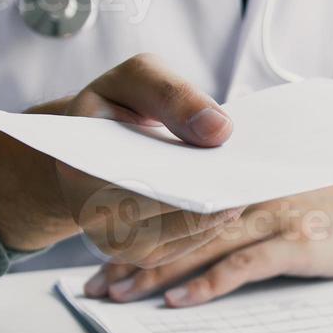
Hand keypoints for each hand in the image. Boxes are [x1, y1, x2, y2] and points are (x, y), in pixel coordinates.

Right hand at [0, 53, 240, 260]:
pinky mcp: (150, 254)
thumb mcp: (136, 79)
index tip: (224, 151)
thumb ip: (171, 93)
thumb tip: (220, 130)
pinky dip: (220, 217)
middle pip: (169, 212)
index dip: (184, 173)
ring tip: (250, 179)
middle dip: (214, 191)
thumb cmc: (117, 106)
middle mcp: (94, 215)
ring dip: (224, 206)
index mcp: (80, 168)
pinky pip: (195, 242)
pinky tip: (238, 194)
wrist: (100, 143)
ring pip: (189, 231)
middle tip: (251, 171)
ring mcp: (122, 242)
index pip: (138, 180)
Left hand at [83, 159, 332, 305]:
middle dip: (129, 258)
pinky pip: (242, 264)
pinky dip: (207, 283)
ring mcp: (276, 215)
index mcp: (249, 180)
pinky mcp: (299, 241)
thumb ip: (257, 203)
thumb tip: (219, 225)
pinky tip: (178, 301)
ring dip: (153, 273)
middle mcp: (254, 193)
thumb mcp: (297, 192)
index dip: (138, 229)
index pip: (181, 204)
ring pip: (198, 245)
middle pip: (177, 227)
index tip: (104, 252)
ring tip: (117, 296)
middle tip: (93, 286)